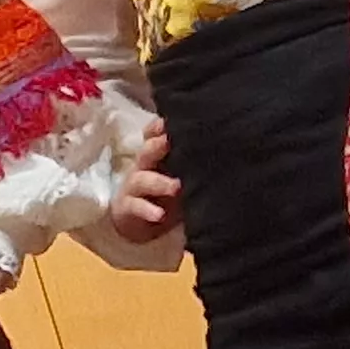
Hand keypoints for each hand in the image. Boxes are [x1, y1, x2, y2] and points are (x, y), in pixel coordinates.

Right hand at [110, 121, 181, 240]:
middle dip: (158, 146)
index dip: (158, 127)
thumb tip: (223, 151)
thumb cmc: (167, 197)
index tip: (169, 121)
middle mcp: (143, 168)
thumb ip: (192, 165)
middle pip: (146, 152)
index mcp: (156, 157)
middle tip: (170, 143)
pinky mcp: (127, 208)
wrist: (141, 226)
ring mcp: (133, 188)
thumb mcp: (181, 178)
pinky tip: (159, 215)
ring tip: (176, 187)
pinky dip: (147, 210)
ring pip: (142, 180)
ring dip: (159, 183)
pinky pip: (135, 207)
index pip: (152, 135)